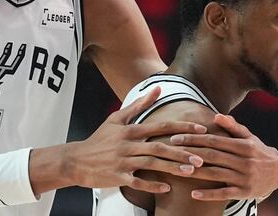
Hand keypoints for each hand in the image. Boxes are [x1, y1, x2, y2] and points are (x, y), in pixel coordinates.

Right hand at [67, 86, 206, 193]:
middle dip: (181, 152)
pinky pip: (137, 182)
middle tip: (201, 157)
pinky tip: (167, 188)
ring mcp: (122, 161)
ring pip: (151, 164)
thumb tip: (157, 88)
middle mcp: (128, 144)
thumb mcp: (117, 118)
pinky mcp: (117, 177)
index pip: (160, 126)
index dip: (181, 127)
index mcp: (130, 130)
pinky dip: (152, 185)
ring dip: (171, 168)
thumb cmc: (99, 139)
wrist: (76, 159)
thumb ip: (139, 104)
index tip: (201, 129)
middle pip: (159, 147)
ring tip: (190, 171)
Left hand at [169, 113, 277, 200]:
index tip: (176, 137)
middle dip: (190, 152)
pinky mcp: (245, 193)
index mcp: (243, 146)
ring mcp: (245, 178)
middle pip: (212, 155)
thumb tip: (216, 116)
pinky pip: (224, 194)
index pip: (214, 140)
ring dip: (195, 171)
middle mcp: (244, 161)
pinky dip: (209, 194)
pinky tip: (193, 194)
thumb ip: (233, 127)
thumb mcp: (248, 137)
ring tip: (176, 169)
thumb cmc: (257, 151)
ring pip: (216, 174)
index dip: (194, 138)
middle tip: (170, 149)